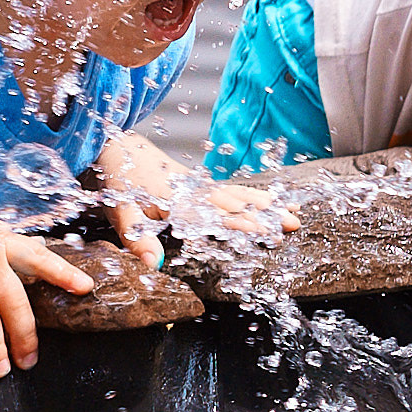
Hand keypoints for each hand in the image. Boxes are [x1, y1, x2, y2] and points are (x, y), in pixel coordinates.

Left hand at [89, 132, 301, 264]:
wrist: (118, 146)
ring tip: (291, 211)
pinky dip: (252, 195)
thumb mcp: (121, 213)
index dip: (242, 224)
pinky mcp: (199, 184)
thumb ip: (137, 239)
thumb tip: (154, 265)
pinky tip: (268, 200)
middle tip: (294, 223)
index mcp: (178, 201)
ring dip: (265, 204)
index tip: (267, 231)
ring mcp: (199, 186)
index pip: (216, 215)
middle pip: (236, 204)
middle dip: (266, 214)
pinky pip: (230, 190)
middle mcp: (194, 191)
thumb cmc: (118, 182)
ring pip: (238, 195)